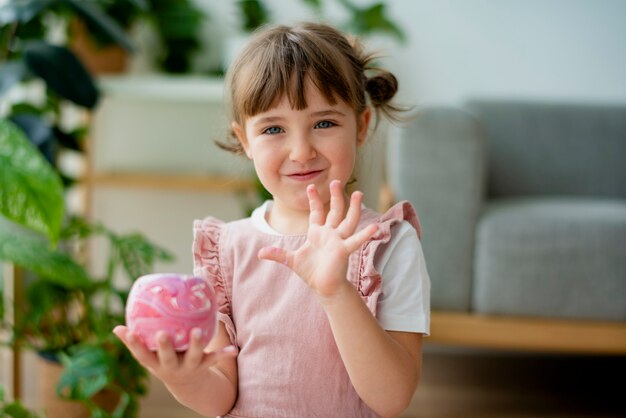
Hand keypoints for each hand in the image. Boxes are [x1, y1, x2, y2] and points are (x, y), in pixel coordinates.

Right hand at [113, 325, 236, 388]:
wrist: (186, 385)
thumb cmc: (163, 361)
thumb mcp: (148, 356)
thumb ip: (134, 342)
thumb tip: (115, 328)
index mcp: (155, 363)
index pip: (141, 354)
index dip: (134, 344)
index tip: (128, 331)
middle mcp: (171, 367)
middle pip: (167, 357)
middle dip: (165, 347)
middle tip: (162, 334)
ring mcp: (188, 367)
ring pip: (192, 356)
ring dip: (194, 345)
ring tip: (197, 331)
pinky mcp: (204, 365)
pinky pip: (214, 359)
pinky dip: (224, 354)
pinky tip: (233, 349)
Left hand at [258, 180, 377, 299]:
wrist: (323, 287)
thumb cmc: (311, 272)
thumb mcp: (290, 260)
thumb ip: (277, 254)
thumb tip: (260, 253)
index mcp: (318, 233)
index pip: (316, 213)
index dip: (314, 200)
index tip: (310, 187)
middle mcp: (330, 234)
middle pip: (335, 211)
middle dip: (335, 196)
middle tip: (336, 181)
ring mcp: (339, 241)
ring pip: (348, 220)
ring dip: (353, 207)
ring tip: (359, 193)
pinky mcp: (344, 250)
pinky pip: (356, 240)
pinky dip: (365, 235)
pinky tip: (375, 227)